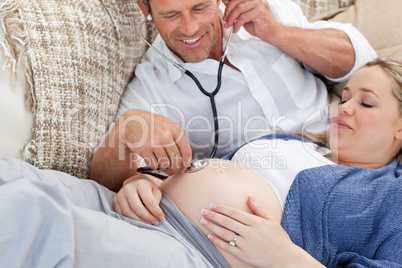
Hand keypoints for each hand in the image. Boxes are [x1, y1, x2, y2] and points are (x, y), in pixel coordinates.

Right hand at [113, 174, 164, 224]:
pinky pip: (121, 213)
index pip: (149, 201)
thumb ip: (156, 202)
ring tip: (148, 222)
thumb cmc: (148, 188)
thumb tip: (156, 216)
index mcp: (141, 183)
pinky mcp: (115, 200)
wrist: (135, 182)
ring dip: (139, 220)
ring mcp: (120, 193)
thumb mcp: (156, 191)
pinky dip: (130, 219)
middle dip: (147, 217)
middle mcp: (128, 187)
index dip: (156, 212)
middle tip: (154, 222)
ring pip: (128, 212)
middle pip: (137, 207)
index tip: (162, 218)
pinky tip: (138, 220)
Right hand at [117, 109, 191, 175]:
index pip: (186, 151)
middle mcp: (166, 135)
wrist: (132, 121)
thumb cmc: (152, 125)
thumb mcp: (168, 126)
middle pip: (177, 160)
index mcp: (175, 129)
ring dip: (162, 166)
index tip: (182, 167)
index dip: (185, 163)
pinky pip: (153, 165)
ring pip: (165, 164)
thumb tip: (186, 159)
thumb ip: (177, 139)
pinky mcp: (144, 149)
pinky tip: (151, 158)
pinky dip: (153, 165)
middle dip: (174, 169)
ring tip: (159, 160)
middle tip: (171, 171)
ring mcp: (154, 142)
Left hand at [200, 196, 320, 266]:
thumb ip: (259, 208)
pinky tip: (210, 236)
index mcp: (256, 222)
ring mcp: (247, 245)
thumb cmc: (279, 239)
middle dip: (213, 215)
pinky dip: (217, 241)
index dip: (222, 208)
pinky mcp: (245, 256)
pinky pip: (228, 247)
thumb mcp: (272, 220)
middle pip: (227, 222)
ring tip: (203, 222)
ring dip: (212, 227)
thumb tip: (249, 197)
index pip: (234, 212)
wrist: (286, 258)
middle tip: (203, 211)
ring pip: (226, 234)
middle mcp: (250, 232)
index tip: (212, 205)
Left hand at [222, 0, 282, 40]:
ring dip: (231, 18)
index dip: (229, 3)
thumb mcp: (245, 16)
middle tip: (225, 20)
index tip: (225, 13)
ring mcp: (259, 4)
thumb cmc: (260, 25)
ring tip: (229, 25)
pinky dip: (237, 24)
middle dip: (228, 11)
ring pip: (239, 8)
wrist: (272, 33)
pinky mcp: (260, 12)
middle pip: (237, 1)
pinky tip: (235, 29)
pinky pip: (243, 17)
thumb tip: (226, 2)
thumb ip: (237, 9)